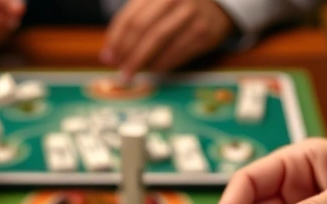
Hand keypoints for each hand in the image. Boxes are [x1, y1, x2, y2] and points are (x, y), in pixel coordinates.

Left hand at [102, 0, 234, 81]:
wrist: (218, 4)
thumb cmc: (178, 6)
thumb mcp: (156, 2)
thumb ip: (134, 20)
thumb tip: (112, 52)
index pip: (131, 17)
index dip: (116, 40)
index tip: (108, 57)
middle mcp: (175, 0)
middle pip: (144, 31)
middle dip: (127, 54)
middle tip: (118, 70)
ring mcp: (191, 17)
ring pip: (159, 44)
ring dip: (141, 62)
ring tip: (130, 73)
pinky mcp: (204, 35)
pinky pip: (177, 54)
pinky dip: (161, 64)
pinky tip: (151, 69)